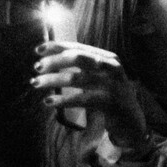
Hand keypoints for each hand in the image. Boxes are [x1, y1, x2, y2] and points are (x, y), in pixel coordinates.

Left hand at [32, 41, 147, 149]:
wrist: (131, 120)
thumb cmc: (109, 95)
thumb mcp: (100, 76)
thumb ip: (83, 66)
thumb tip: (51, 58)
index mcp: (108, 58)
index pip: (79, 47)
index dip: (58, 47)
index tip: (38, 49)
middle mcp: (112, 68)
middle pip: (78, 58)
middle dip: (55, 61)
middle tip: (37, 67)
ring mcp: (112, 85)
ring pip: (76, 78)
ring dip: (52, 80)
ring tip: (35, 83)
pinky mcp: (110, 102)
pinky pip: (81, 99)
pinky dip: (62, 99)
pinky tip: (48, 101)